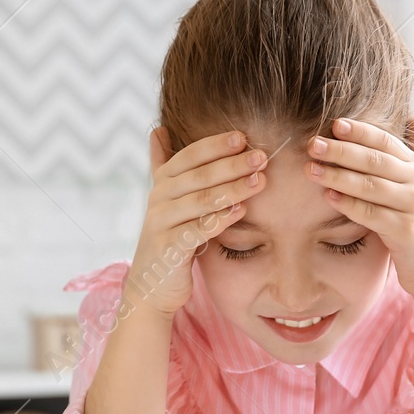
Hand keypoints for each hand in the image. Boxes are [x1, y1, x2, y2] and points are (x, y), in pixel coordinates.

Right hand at [128, 127, 266, 314]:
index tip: (243, 137)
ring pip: (201, 201)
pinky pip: (198, 230)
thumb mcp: (167, 199)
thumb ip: (163, 165)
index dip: (215, 145)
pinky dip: (220, 220)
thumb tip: (159, 129)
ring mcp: (161, 223)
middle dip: (231, 164)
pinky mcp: (169, 248)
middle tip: (260, 157)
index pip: (189, 156)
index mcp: (162, 183)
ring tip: (259, 181)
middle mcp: (158, 199)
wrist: (153, 284)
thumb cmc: (170, 237)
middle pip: (199, 176)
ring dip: (232, 189)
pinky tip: (242, 211)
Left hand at [305, 117, 413, 301]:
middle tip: (313, 144)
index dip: (361, 131)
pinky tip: (328, 196)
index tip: (335, 124)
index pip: (385, 142)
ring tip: (311, 169)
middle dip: (341, 150)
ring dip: (338, 175)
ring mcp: (412, 206)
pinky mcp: (405, 230)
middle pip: (374, 160)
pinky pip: (372, 214)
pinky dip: (349, 204)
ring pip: (370, 185)